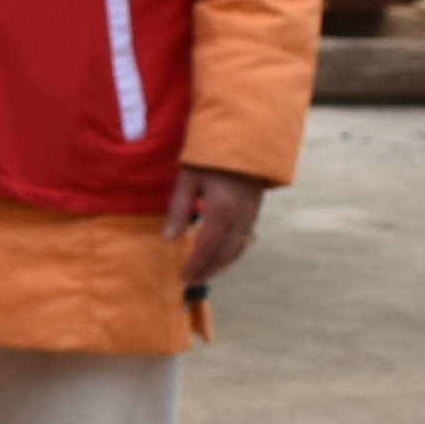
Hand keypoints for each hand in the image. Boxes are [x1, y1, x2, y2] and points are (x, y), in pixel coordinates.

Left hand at [166, 164, 270, 289]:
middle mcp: (240, 217)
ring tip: (202, 274)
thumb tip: (169, 238)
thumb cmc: (209, 158)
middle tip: (190, 281)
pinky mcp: (255, 212)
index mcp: (222, 210)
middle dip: (207, 270)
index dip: (195, 265)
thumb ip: (179, 209)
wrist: (244, 142)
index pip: (207, 247)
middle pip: (224, 254)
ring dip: (220, 265)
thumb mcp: (188, 180)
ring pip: (237, 249)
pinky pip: (244, 240)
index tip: (182, 277)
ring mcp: (251, 216)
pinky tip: (218, 257)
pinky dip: (230, 254)